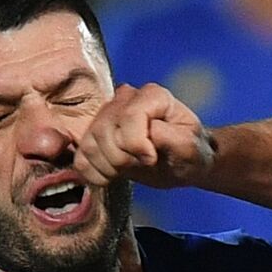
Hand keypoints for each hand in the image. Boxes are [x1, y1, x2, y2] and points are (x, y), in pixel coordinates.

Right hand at [76, 83, 215, 188]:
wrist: (183, 163)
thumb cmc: (190, 152)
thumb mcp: (191, 147)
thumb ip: (171, 138)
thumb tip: (148, 133)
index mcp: (152, 95)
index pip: (129, 116)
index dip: (137, 144)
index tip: (152, 158)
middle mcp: (125, 98)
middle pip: (104, 131)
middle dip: (123, 158)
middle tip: (144, 164)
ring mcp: (106, 116)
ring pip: (89, 145)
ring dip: (109, 167)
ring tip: (131, 168)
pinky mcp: (94, 136)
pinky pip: (80, 158)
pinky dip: (94, 174)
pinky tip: (114, 175)